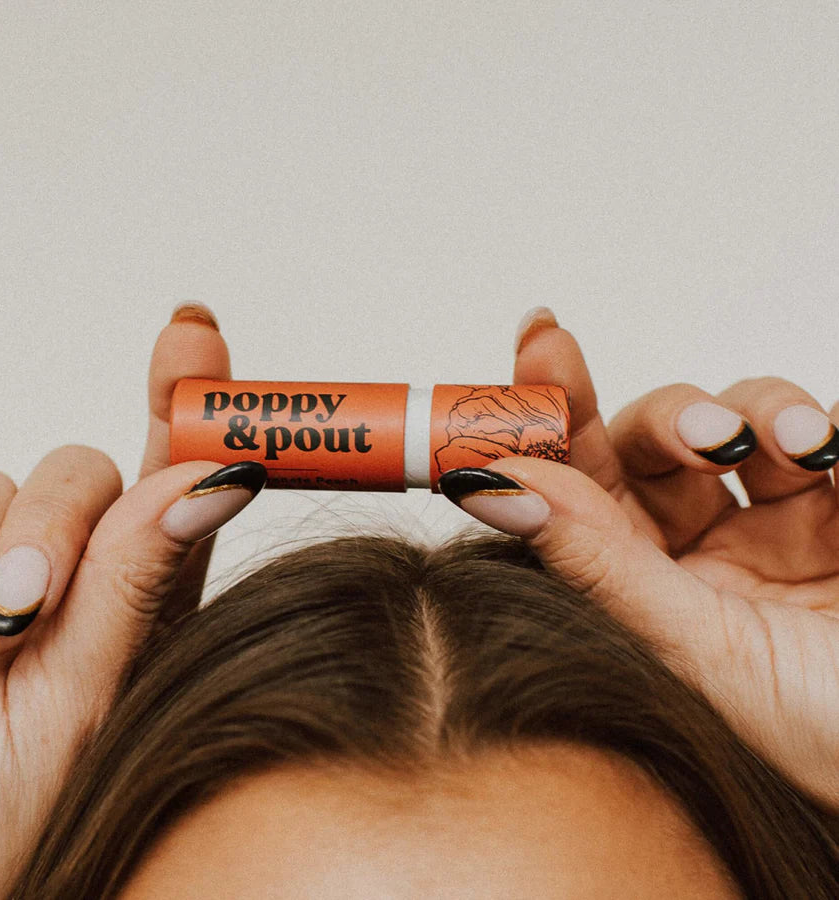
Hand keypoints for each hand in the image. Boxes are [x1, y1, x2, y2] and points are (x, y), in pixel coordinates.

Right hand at [0, 305, 258, 897]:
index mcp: (150, 590)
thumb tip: (225, 472)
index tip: (191, 331)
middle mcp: (85, 566)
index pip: (181, 472)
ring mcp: (3, 563)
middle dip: (57, 524)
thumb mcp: (90, 695)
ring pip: (0, 484)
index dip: (189, 398)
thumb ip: (142, 579)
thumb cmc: (22, 808)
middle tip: (31, 605)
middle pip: (86, 471)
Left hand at [453, 308, 838, 810]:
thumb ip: (596, 564)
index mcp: (638, 585)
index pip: (580, 482)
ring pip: (741, 418)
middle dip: (672, 418)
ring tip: (802, 445)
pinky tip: (836, 447)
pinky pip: (828, 429)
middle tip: (706, 435)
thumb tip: (486, 487)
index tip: (540, 341)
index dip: (554, 410)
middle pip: (655, 441)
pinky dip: (832, 423)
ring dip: (763, 413)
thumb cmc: (814, 740)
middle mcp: (698, 550)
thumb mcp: (697, 652)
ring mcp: (776, 525)